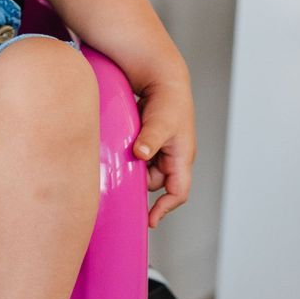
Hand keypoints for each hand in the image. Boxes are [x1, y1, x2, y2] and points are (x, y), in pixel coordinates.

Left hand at [131, 79, 195, 227]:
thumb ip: (150, 139)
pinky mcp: (149, 141)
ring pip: (146, 170)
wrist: (162, 79)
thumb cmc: (169, 100)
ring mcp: (162, 149)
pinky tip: (117, 152)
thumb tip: (141, 154)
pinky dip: (129, 158)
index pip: (178, 192)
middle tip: (120, 180)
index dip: (165, 208)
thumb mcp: (161, 121)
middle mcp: (173, 156)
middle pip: (156, 183)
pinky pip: (139, 157)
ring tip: (118, 162)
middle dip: (140, 183)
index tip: (149, 220)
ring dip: (133, 169)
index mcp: (182, 157)